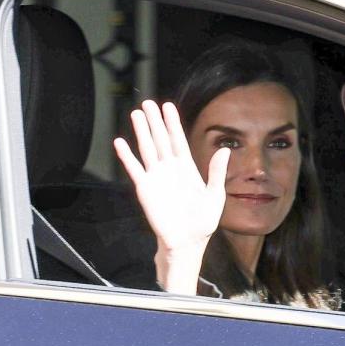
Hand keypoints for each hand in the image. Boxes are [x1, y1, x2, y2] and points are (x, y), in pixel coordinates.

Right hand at [114, 100, 229, 293]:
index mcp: (187, 168)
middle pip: (161, 139)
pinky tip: (120, 142)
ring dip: (141, 132)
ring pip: (147, 149)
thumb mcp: (215, 195)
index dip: (173, 123)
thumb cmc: (202, 222)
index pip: (178, 140)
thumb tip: (225, 150)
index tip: (168, 106)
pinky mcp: (145, 189)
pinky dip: (127, 156)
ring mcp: (156, 177)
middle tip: (148, 103)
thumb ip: (217, 172)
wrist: (187, 242)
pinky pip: (134, 169)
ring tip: (136, 113)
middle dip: (155, 121)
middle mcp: (170, 169)